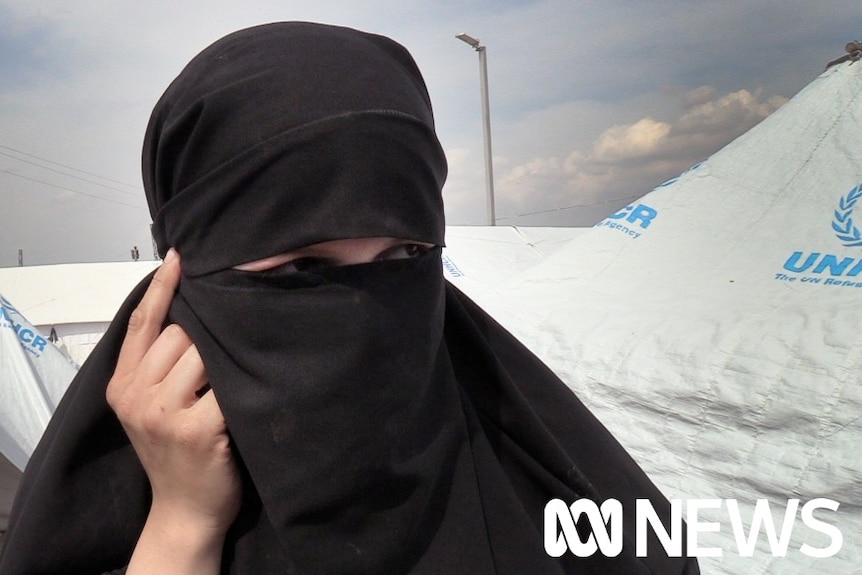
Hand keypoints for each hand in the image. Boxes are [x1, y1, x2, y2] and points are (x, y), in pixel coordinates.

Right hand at [106, 249, 240, 573]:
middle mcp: (137, 396)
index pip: (141, 324)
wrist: (184, 509)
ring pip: (206, 353)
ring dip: (227, 362)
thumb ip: (157, 365)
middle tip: (224, 361)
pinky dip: (242, 386)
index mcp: (122, 384)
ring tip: (234, 384)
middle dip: (208, 339)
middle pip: (182, 333)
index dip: (160, 287)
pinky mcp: (198, 429)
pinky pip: (229, 385)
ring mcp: (165, 414)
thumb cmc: (175, 451)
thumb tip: (189, 313)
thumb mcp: (150, 406)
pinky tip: (249, 396)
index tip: (179, 256)